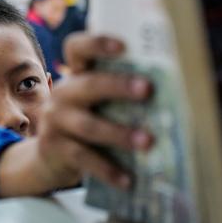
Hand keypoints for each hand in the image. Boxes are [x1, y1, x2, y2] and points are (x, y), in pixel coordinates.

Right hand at [35, 34, 152, 189]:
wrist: (49, 160)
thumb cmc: (88, 124)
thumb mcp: (97, 104)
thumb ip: (121, 98)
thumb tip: (172, 100)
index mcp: (76, 76)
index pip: (77, 48)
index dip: (97, 43)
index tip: (123, 46)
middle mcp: (62, 94)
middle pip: (88, 85)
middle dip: (119, 86)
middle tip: (147, 90)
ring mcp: (56, 122)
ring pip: (89, 126)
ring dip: (119, 133)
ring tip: (147, 142)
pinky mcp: (56, 150)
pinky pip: (84, 159)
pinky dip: (108, 170)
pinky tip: (128, 179)